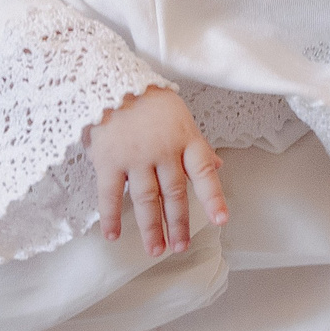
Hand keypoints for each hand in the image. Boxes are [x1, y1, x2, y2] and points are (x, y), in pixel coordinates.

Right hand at [86, 86, 226, 255]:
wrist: (110, 80)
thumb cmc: (150, 101)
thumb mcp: (181, 118)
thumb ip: (198, 146)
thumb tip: (219, 166)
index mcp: (185, 139)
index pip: (203, 173)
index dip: (213, 197)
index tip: (221, 220)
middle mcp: (163, 151)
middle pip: (174, 194)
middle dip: (178, 223)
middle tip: (180, 247)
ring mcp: (135, 157)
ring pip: (146, 200)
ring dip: (151, 228)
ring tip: (156, 250)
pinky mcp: (108, 160)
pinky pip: (110, 195)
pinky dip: (111, 217)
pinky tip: (114, 236)